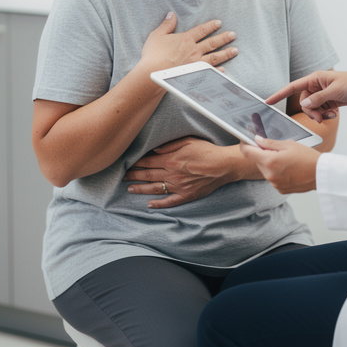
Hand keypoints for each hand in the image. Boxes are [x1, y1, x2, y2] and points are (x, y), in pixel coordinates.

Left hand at [124, 136, 238, 207]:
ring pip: (154, 189)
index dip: (136, 163)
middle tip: (122, 177)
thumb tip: (155, 150)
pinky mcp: (186, 195)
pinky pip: (169, 202)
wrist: (224, 165)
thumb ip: (170, 145)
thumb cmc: (207, 150)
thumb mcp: (188, 141)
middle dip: (133, 175)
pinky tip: (149, 205)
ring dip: (140, 189)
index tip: (127, 163)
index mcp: (170, 160)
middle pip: (148, 175)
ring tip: (129, 189)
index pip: (148, 161)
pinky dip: (159, 204)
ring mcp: (178, 186)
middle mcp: (171, 174)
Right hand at [136, 12, 237, 73]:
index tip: (219, 23)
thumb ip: (166, 25)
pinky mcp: (195, 74)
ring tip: (235, 50)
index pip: (201, 30)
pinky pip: (209, 72)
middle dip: (224, 38)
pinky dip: (218, 71)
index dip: (211, 26)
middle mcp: (194, 50)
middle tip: (233, 35)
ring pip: (215, 57)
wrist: (153, 73)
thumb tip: (171, 14)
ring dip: (226, 53)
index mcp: (186, 39)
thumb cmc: (153, 55)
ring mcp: (196, 63)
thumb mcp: (157, 35)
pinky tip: (224, 70)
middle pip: (212, 43)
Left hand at [240, 137, 320, 193]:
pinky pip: (272, 178)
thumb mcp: (289, 144)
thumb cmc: (308, 158)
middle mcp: (270, 175)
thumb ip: (270, 143)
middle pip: (256, 161)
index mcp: (270, 161)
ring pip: (265, 170)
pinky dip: (276, 172)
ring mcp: (274, 183)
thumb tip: (257, 140)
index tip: (245, 141)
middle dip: (262, 154)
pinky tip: (288, 168)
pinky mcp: (280, 189)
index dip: (245, 145)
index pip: (248, 153)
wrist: (321, 174)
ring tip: (286, 159)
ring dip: (270, 163)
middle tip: (275, 149)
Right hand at [264, 70, 346, 122]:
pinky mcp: (326, 101)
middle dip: (311, 112)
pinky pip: (320, 110)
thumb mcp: (334, 91)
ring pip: (312, 108)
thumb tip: (305, 105)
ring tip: (332, 114)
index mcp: (314, 79)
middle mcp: (315, 86)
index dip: (279, 94)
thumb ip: (318, 99)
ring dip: (320, 114)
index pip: (292, 87)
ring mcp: (321, 94)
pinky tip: (334, 113)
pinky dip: (325, 114)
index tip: (268, 101)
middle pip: (304, 102)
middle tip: (320, 118)